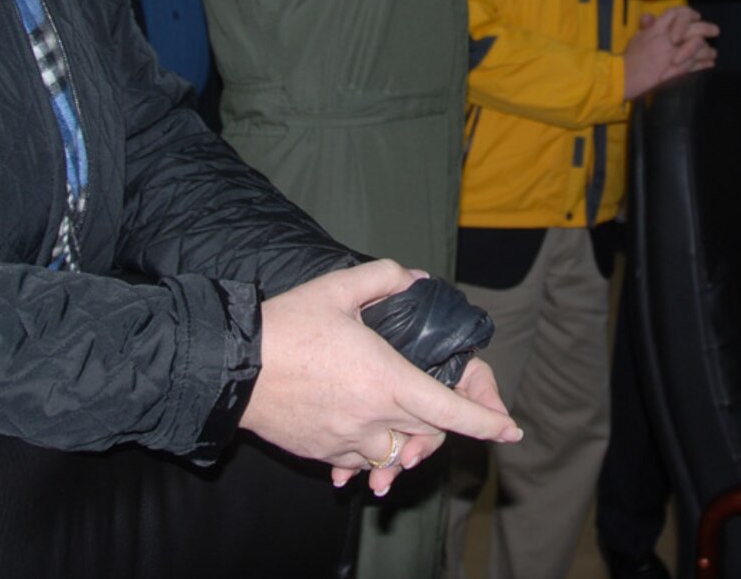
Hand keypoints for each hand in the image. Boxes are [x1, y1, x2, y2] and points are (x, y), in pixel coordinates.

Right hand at [240, 260, 520, 494]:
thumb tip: (415, 278)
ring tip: (399, 425)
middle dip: (440, 427)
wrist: (229, 368)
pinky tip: (358, 436)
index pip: (450, 410)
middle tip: (438, 407)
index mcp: (387, 380)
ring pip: (394, 454)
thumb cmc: (285, 326)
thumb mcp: (336, 288)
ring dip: (403, 442)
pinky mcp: (321, 454)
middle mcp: (373, 419)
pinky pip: (358, 463)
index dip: (487, 421)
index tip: (511, 429)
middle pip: (427, 436)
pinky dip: (368, 454)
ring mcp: (346, 442)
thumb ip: (383, 277)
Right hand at [622, 6, 718, 99]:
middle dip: (707, 28)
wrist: (624, 77)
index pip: (678, 13)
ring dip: (708, 50)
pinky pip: (696, 65)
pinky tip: (709, 64)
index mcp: (657, 29)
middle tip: (715, 31)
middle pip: (694, 28)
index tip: (697, 17)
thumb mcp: (637, 37)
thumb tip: (650, 18)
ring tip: (713, 53)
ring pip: (699, 47)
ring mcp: (674, 55)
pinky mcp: (677, 70)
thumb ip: (648, 28)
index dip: (689, 14)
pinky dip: (705, 64)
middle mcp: (668, 39)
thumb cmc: (628, 59)